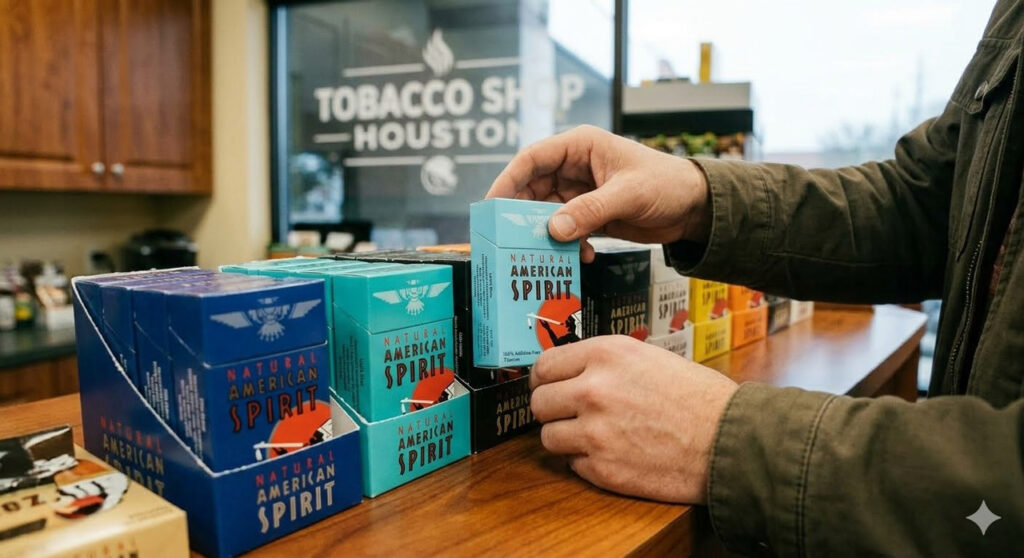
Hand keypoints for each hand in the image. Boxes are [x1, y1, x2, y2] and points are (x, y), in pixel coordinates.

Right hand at [486, 125, 710, 261]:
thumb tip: (553, 230)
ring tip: (545, 254)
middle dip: (522, 215)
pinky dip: (567, 245)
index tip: (491, 206)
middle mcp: (574, 167)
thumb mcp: (628, 195)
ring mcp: (581, 192)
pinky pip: (565, 230)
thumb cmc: (667, 184)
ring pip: (547, 213)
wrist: (695, 207)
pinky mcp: (590, 214)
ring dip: (545, 235)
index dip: (507, 181)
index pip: (532, 159)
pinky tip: (580, 257)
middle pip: (532, 189)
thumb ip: (590, 211)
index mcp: (580, 147)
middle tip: (510, 240)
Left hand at [530, 335, 737, 503]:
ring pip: (548, 437)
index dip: (544, 380)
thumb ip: (605, 363)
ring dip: (566, 438)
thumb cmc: (698, 398)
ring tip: (594, 436)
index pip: (543, 366)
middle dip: (552, 410)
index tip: (548, 387)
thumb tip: (571, 373)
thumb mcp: (648, 357)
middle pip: (539, 403)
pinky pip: (572, 464)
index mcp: (605, 354)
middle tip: (570, 414)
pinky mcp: (602, 469)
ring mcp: (594, 432)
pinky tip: (614, 453)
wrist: (729, 440)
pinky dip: (587, 462)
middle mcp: (593, 389)